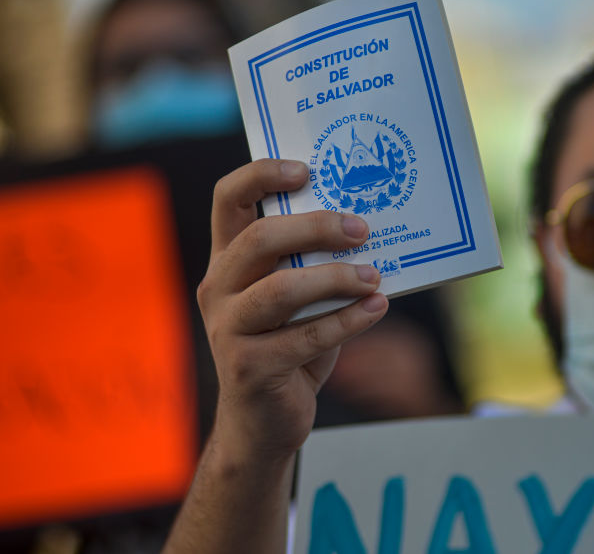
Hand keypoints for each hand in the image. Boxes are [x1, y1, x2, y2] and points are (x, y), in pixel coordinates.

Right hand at [198, 158, 388, 458]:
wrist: (263, 423)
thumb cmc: (288, 347)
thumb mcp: (296, 298)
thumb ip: (311, 264)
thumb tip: (366, 229)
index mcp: (226, 261)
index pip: (228, 200)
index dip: (262, 175)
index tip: (307, 170)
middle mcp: (218, 289)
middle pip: (260, 239)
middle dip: (316, 228)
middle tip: (361, 229)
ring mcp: (228, 329)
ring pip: (281, 289)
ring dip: (336, 278)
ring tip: (374, 277)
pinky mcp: (248, 368)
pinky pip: (305, 337)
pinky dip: (348, 320)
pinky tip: (376, 308)